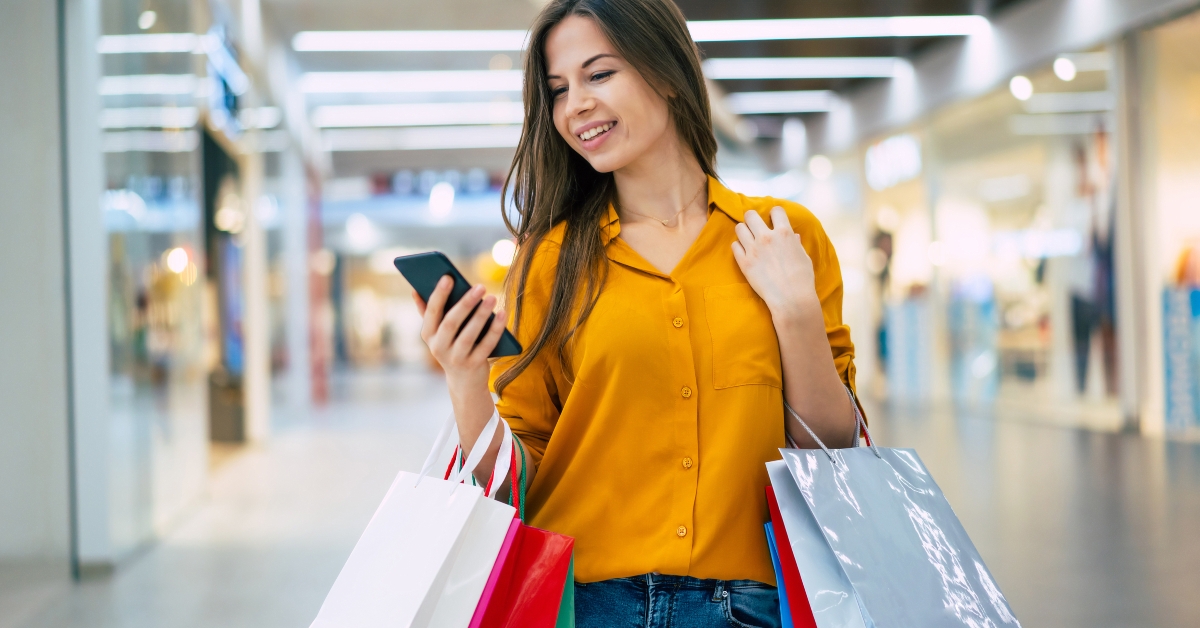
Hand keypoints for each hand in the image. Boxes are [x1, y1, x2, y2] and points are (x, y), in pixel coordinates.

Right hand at [414, 276, 507, 390]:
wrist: (464, 381)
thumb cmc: (452, 346)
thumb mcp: (438, 333)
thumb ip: (428, 312)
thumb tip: (415, 290)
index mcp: (428, 335)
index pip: (432, 312)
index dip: (439, 294)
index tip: (448, 277)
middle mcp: (439, 348)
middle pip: (451, 323)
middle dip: (465, 303)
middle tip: (480, 286)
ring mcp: (456, 358)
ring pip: (469, 335)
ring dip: (481, 315)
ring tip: (492, 297)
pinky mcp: (474, 365)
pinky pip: (486, 345)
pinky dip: (495, 329)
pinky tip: (502, 314)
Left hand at [731, 207, 818, 319]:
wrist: (791, 298)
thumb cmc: (802, 278)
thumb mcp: (803, 257)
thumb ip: (795, 243)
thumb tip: (793, 237)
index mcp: (784, 233)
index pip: (776, 210)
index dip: (775, 214)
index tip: (774, 220)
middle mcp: (766, 237)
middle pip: (750, 215)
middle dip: (752, 218)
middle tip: (755, 226)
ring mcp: (753, 249)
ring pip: (739, 228)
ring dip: (744, 231)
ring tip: (748, 238)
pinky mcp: (744, 262)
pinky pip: (734, 246)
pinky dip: (739, 247)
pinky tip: (745, 252)